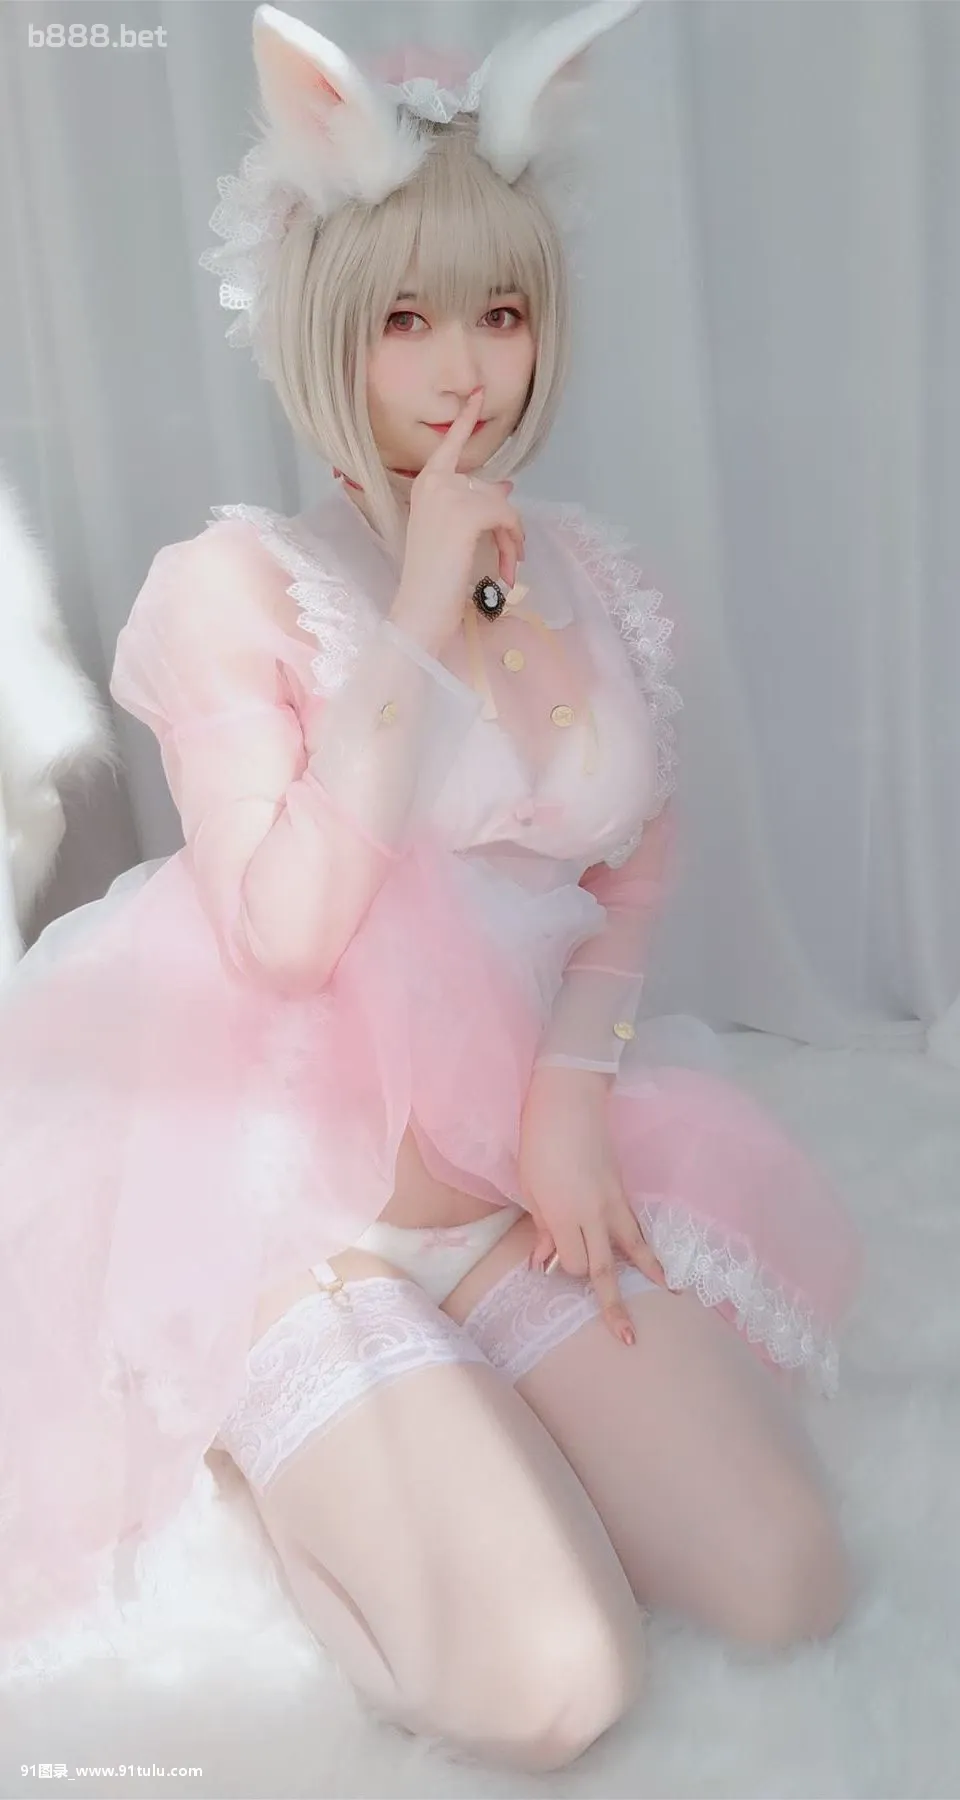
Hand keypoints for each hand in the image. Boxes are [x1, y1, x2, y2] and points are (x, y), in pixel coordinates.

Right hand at [391, 386, 525, 653]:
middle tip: (512, 555)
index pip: (449, 445)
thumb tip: (507, 486)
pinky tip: (507, 568)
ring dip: (513, 539)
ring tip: (510, 566)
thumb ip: (475, 506)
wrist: (419, 607)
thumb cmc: (433, 578)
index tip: (479, 392)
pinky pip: (507, 518)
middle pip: (491, 490)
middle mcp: (434, 483)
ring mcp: (449, 495)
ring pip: (503, 506)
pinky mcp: (465, 513)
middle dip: (507, 525)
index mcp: (426, 485)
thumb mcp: (454, 535)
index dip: (465, 418)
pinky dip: (514, 544)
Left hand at [517, 1068, 667, 1346]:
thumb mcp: (531, 1188)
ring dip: (651, 1273)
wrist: (568, 1101)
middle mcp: (594, 1213)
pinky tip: (656, 1261)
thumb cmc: (538, 1144)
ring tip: (670, 1295)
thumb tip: (544, 1265)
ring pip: (634, 1247)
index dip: (564, 1270)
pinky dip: (647, 1247)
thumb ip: (543, 1229)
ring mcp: (613, 1201)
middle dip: (616, 1305)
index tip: (552, 1263)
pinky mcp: (623, 1189)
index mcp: (565, 1214)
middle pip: (605, 1268)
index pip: (573, 1265)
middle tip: (631, 1339)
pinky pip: (637, 1226)